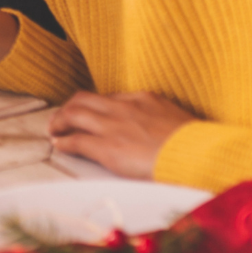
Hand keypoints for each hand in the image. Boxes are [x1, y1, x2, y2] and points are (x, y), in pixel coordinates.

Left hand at [47, 91, 194, 178]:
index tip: (90, 113)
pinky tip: (59, 145)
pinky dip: (64, 142)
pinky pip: (76, 141)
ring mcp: (113, 126)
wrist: (198, 155)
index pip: (108, 97)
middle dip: (69, 108)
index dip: (94, 106)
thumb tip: (160, 130)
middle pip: (83, 99)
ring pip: (73, 114)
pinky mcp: (107, 147)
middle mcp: (123, 107)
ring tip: (54, 130)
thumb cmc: (196, 144)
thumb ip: (161, 118)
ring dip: (59, 122)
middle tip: (62, 118)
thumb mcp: (178, 119)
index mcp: (143, 98)